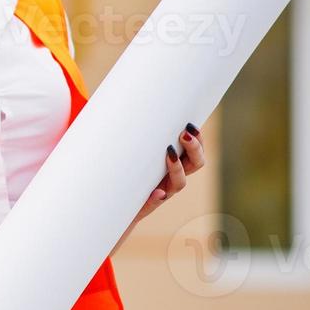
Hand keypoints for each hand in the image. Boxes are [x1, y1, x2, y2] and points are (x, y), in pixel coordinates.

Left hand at [117, 124, 206, 248]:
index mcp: (172, 164)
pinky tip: (158, 192)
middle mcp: (171, 178)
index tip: (191, 124)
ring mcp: (162, 192)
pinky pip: (155, 201)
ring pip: (180, 183)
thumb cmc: (122, 173)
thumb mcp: (129, 153)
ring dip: (178, 168)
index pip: (194, 151)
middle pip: (196, 164)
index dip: (198, 140)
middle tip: (184, 134)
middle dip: (194, 149)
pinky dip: (157, 197)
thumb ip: (130, 134)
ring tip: (169, 153)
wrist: (111, 206)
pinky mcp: (147, 204)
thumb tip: (122, 103)